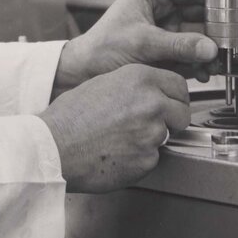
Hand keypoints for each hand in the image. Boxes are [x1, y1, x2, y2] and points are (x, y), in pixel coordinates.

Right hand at [39, 64, 190, 192]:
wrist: (54, 147)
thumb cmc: (69, 118)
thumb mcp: (102, 84)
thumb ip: (132, 85)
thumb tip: (149, 92)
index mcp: (139, 78)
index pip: (179, 86)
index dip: (174, 97)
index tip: (170, 104)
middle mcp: (151, 102)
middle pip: (182, 112)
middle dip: (171, 120)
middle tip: (148, 125)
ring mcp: (152, 132)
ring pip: (167, 136)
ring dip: (151, 140)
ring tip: (122, 140)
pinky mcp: (148, 159)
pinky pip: (153, 159)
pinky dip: (140, 159)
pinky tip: (119, 154)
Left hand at [52, 0, 219, 97]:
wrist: (83, 74)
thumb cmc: (101, 50)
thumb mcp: (142, 43)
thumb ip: (178, 45)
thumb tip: (209, 47)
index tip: (232, 6)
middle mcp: (160, 11)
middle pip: (199, 13)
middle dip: (215, 29)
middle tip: (229, 41)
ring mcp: (164, 33)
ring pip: (197, 36)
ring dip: (208, 49)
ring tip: (217, 61)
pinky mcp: (165, 53)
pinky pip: (190, 54)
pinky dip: (199, 63)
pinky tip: (204, 71)